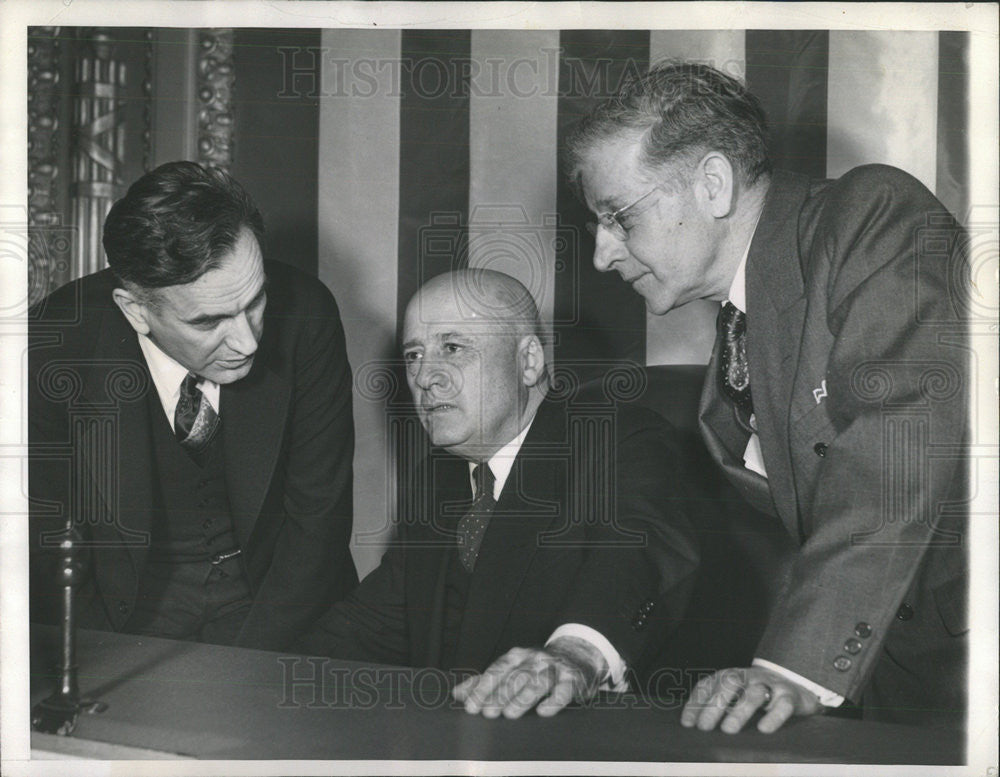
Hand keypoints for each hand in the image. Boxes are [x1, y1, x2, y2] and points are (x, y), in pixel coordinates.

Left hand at [452, 636, 606, 718]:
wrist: (577, 657)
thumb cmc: (537, 667)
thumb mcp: (511, 669)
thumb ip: (485, 682)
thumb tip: (458, 694)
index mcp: (517, 656)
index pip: (497, 670)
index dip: (483, 688)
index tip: (472, 706)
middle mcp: (534, 659)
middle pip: (515, 677)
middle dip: (500, 695)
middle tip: (488, 713)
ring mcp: (554, 669)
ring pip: (537, 682)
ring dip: (523, 698)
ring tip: (510, 713)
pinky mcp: (572, 680)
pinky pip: (563, 690)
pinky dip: (554, 701)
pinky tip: (544, 711)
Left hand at [680, 666, 821, 733]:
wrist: (796, 683)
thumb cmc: (756, 692)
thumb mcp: (735, 693)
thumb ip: (716, 703)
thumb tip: (692, 724)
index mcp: (731, 676)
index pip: (709, 685)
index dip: (696, 702)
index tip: (687, 723)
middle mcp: (748, 677)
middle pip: (729, 685)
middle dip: (714, 706)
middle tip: (704, 727)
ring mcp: (770, 685)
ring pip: (754, 694)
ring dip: (739, 711)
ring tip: (728, 730)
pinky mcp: (790, 696)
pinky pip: (783, 705)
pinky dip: (773, 716)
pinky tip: (764, 729)